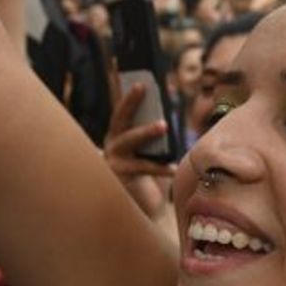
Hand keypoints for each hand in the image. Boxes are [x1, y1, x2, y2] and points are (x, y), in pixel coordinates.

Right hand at [103, 83, 174, 220]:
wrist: (139, 211)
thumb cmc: (148, 178)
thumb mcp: (152, 151)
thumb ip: (156, 135)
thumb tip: (169, 113)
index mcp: (118, 135)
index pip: (121, 109)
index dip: (125, 92)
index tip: (133, 74)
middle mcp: (111, 145)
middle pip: (120, 118)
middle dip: (130, 100)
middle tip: (143, 86)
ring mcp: (113, 160)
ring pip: (130, 141)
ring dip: (146, 131)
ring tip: (164, 125)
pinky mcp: (120, 176)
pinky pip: (143, 168)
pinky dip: (160, 167)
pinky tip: (173, 167)